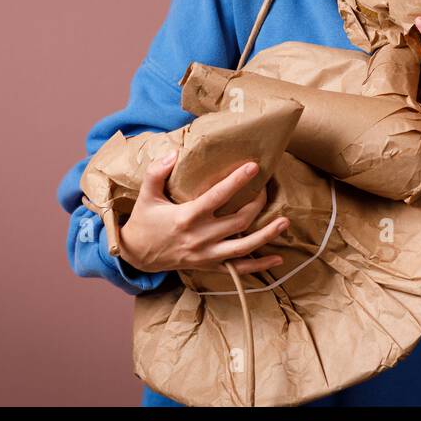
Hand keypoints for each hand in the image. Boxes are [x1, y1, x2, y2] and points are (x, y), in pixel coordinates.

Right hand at [119, 150, 289, 274]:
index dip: (237, 181)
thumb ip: (157, 172)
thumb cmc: (144, 221)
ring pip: (244, 247)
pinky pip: (238, 269)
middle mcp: (201, 237)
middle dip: (258, 203)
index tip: (254, 167)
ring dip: (267, 235)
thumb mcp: (145, 195)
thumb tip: (172, 152)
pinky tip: (277, 258)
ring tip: (285, 222)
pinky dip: (258, 266)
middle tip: (266, 189)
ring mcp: (207, 254)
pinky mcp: (209, 266)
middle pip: (239, 220)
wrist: (136, 255)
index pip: (218, 196)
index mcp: (187, 217)